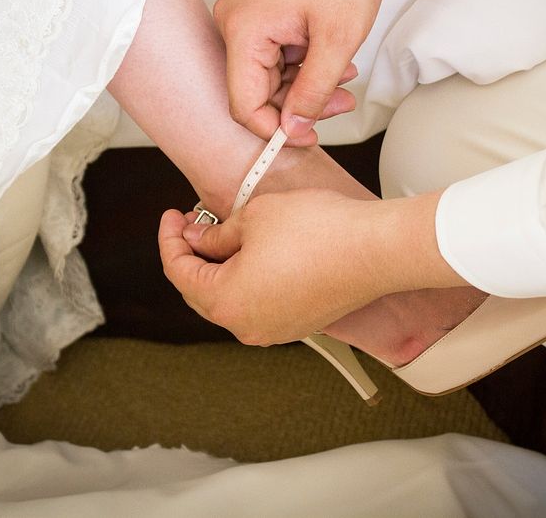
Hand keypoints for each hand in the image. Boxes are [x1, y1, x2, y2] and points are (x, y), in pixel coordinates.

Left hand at [158, 189, 465, 345]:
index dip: (170, 239)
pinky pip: (259, 304)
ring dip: (221, 268)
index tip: (173, 216)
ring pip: (231, 299)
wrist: (375, 249)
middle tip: (195, 222)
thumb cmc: (318, 231)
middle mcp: (247, 326)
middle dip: (193, 255)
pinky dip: (248, 280)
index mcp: (226, 301)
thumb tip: (198, 238)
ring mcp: (274, 330)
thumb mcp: (253, 217)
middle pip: (201, 291)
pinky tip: (254, 252)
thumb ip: (215, 232)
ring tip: (225, 232)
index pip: (179, 271)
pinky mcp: (298, 324)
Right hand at [213, 0, 385, 145]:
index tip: (308, 138)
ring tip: (346, 80)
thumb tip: (293, 131)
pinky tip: (333, 60)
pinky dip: (303, 63)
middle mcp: (233, 21)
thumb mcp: (336, 42)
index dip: (275, 129)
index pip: (244, 103)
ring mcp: (244, 13)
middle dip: (300, 104)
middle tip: (341, 104)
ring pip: (269, 73)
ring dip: (306, 84)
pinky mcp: (258, 9)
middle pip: (257, 89)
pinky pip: (274, 52)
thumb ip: (313, 93)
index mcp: (243, 29)